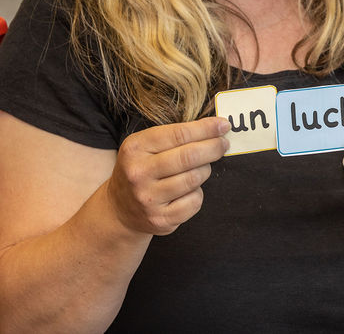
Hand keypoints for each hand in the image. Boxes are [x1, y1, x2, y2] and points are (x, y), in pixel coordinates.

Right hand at [106, 116, 230, 235]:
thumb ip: (176, 135)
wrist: (119, 209)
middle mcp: (138, 173)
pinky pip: (195, 201)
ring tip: (201, 167)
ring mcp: (148, 199)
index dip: (206, 129)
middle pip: (189, 157)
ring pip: (195, 178)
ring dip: (205, 170)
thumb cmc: (142, 168)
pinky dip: (198, 193)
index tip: (223, 125)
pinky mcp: (160, 219)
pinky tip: (189, 190)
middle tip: (224, 143)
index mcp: (135, 148)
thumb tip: (216, 127)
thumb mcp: (146, 146)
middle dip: (213, 147)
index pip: (178, 134)